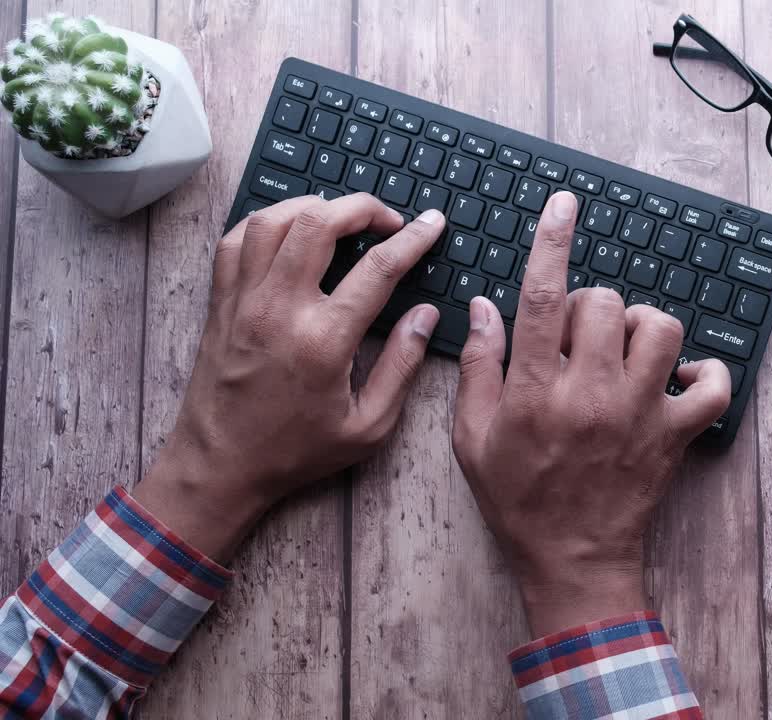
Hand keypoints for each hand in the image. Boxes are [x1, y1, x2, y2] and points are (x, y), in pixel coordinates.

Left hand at [133, 193, 445, 562]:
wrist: (220, 466)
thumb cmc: (295, 452)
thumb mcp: (368, 426)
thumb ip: (402, 365)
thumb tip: (425, 315)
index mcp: (324, 340)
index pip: (378, 268)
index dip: (413, 238)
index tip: (432, 224)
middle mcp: (280, 309)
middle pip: (320, 222)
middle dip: (362, 207)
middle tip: (387, 218)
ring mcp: (244, 300)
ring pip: (275, 220)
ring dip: (314, 207)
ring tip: (341, 218)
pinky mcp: (221, 302)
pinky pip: (238, 239)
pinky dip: (268, 222)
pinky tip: (291, 231)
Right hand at [451, 191, 731, 636]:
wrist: (572, 560)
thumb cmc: (517, 500)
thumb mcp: (472, 438)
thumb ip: (480, 367)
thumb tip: (486, 305)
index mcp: (537, 391)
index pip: (546, 298)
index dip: (553, 241)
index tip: (564, 205)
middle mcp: (593, 394)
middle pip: (607, 304)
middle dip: (590, 305)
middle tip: (577, 336)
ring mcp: (641, 413)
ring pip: (662, 329)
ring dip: (642, 326)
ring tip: (624, 349)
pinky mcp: (676, 435)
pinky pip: (715, 386)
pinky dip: (707, 371)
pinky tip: (679, 376)